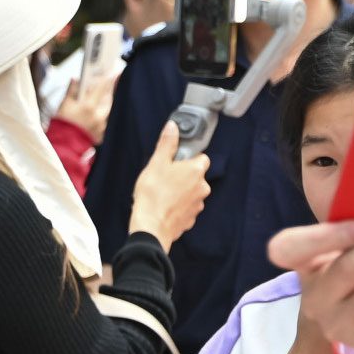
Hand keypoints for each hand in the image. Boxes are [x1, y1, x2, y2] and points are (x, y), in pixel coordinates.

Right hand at [55, 70, 116, 144]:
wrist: (62, 145)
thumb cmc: (61, 124)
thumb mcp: (64, 105)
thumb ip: (71, 91)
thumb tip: (75, 79)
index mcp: (88, 107)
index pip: (101, 90)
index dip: (108, 81)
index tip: (114, 74)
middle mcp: (98, 117)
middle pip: (109, 100)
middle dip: (110, 92)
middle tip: (113, 84)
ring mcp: (101, 126)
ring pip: (108, 111)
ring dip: (107, 104)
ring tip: (105, 97)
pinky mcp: (102, 134)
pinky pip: (106, 122)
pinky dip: (103, 116)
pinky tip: (100, 113)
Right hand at [128, 124, 211, 247]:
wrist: (151, 226)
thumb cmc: (153, 194)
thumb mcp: (156, 163)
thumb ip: (166, 144)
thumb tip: (172, 127)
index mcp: (196, 171)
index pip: (202, 158)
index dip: (189, 159)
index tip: (176, 162)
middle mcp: (202, 187)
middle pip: (196, 176)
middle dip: (182, 177)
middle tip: (164, 179)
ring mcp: (198, 204)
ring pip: (191, 193)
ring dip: (180, 192)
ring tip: (162, 194)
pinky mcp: (191, 219)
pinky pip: (186, 208)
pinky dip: (177, 207)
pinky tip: (164, 207)